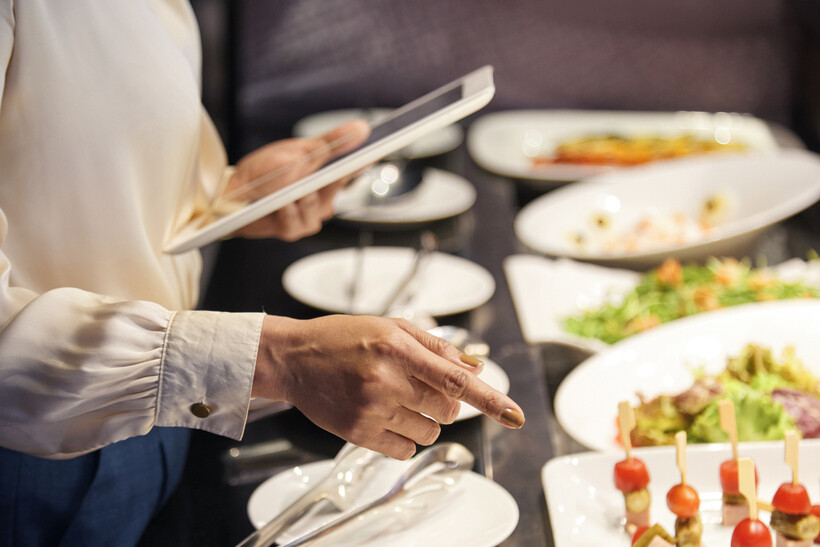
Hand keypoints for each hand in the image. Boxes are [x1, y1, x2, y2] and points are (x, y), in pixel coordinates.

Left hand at [225, 120, 368, 240]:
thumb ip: (331, 142)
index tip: (378, 148)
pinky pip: (298, 222)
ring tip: (288, 190)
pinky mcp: (293, 229)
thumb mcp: (300, 151)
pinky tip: (280, 203)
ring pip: (317, 207)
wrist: (232, 192)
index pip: (355, 166)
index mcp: (327, 175)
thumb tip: (362, 128)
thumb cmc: (265, 171)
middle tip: (316, 165)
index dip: (367, 158)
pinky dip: (287, 211)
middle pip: (337, 187)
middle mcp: (323, 198)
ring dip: (300, 196)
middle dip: (325, 175)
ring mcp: (310, 215)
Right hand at [252, 314, 524, 459]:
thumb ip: (437, 346)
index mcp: (398, 347)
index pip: (457, 379)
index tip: (516, 415)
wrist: (295, 358)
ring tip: (396, 399)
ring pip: (429, 431)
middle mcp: (386, 379)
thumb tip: (477, 366)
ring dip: (425, 419)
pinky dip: (405, 437)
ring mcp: (371, 409)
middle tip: (418, 386)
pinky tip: (385, 415)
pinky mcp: (358, 433)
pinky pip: (404, 449)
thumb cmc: (343, 337)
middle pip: (448, 409)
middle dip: (445, 402)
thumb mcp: (392, 327)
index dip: (491, 399)